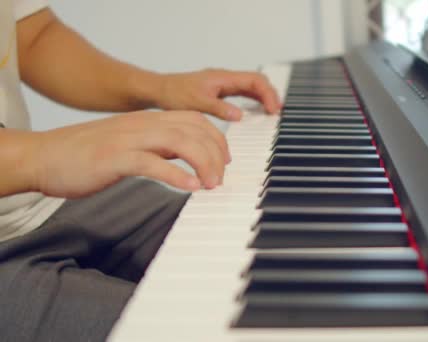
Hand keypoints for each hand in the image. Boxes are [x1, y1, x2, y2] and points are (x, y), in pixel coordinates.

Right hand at [23, 110, 228, 197]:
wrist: (44, 156)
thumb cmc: (87, 154)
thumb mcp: (131, 143)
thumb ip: (158, 146)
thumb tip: (188, 159)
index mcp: (147, 120)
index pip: (194, 119)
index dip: (216, 138)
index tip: (225, 160)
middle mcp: (142, 125)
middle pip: (194, 130)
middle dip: (216, 154)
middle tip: (220, 179)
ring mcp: (128, 139)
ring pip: (179, 141)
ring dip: (203, 163)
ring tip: (212, 184)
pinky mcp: (114, 158)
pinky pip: (152, 163)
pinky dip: (176, 175)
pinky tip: (190, 187)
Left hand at [154, 69, 281, 120]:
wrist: (159, 90)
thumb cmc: (174, 94)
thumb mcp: (197, 103)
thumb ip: (220, 109)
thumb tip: (241, 115)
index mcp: (223, 78)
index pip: (254, 80)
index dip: (268, 94)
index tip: (273, 110)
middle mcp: (226, 79)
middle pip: (257, 82)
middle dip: (270, 95)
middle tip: (277, 113)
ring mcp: (224, 84)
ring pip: (252, 87)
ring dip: (264, 98)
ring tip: (272, 112)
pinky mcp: (221, 91)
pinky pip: (243, 93)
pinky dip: (254, 101)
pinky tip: (257, 112)